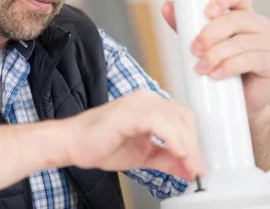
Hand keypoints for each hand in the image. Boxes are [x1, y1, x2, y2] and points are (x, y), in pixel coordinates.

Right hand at [63, 89, 204, 180]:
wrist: (72, 144)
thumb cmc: (100, 144)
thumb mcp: (144, 156)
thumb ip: (167, 160)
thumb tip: (189, 169)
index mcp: (149, 106)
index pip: (182, 119)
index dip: (194, 142)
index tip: (197, 165)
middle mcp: (145, 99)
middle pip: (183, 117)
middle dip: (194, 145)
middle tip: (196, 168)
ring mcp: (137, 104)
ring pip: (174, 119)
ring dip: (187, 145)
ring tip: (189, 165)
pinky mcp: (128, 112)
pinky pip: (158, 122)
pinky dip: (172, 138)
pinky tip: (177, 152)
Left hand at [161, 0, 269, 120]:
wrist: (237, 101)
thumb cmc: (222, 67)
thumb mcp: (200, 42)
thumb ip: (185, 25)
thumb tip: (167, 6)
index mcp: (242, 14)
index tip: (207, 11)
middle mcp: (258, 25)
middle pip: (236, 19)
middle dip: (210, 34)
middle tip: (194, 49)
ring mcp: (269, 43)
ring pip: (241, 42)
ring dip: (216, 55)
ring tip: (201, 67)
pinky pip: (250, 60)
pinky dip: (229, 67)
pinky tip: (217, 74)